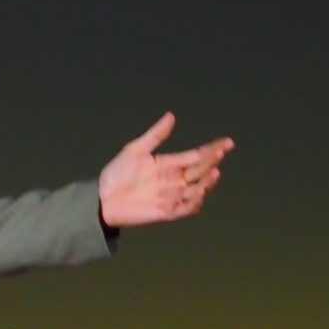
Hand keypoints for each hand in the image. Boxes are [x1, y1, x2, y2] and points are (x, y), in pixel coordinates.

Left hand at [97, 113, 233, 227]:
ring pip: (196, 190)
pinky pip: (185, 209)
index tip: (227, 143)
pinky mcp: (166, 212)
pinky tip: (198, 194)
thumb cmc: (117, 173)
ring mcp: (172, 196)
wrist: (102, 198)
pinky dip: (193, 203)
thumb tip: (171, 116)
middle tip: (219, 153)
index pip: (196, 156)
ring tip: (212, 173)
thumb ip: (155, 135)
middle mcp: (175, 180)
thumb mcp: (135, 150)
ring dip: (206, 183)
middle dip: (211, 162)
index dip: (212, 149)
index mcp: (170, 164)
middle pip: (199, 171)